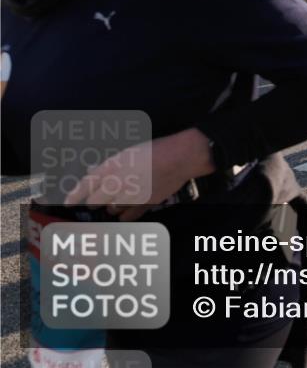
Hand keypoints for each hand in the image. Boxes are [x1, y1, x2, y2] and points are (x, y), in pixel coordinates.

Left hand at [64, 129, 213, 221]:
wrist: (179, 158)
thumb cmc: (154, 150)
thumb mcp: (128, 152)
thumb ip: (109, 165)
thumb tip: (93, 172)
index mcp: (111, 167)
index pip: (85, 185)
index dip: (74, 196)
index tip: (67, 203)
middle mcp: (117, 184)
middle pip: (96, 201)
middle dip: (95, 200)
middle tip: (98, 198)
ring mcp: (130, 197)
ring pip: (111, 209)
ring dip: (110, 206)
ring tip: (117, 199)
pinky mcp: (143, 205)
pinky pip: (127, 217)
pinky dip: (123, 215)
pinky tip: (125, 211)